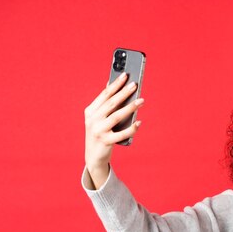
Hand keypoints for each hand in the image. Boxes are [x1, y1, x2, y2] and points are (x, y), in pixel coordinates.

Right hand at [84, 72, 143, 186]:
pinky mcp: (106, 141)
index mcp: (90, 111)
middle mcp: (93, 120)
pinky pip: (121, 134)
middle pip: (111, 103)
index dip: (115, 84)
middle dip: (124, 93)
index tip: (125, 75)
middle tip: (135, 84)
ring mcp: (98, 131)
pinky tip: (139, 122)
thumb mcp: (99, 118)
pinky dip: (132, 128)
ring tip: (142, 100)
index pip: (105, 95)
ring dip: (131, 107)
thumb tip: (113, 86)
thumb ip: (106, 105)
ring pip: (117, 116)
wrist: (93, 156)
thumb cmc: (100, 133)